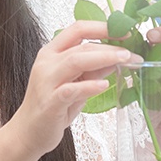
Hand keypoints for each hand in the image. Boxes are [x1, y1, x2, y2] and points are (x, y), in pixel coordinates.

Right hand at [10, 21, 134, 155]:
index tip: (125, 31)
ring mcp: (46, 81)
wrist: (28, 132)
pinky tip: (105, 85)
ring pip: (75, 61)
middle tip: (132, 53)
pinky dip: (89, 86)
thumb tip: (118, 58)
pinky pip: (71, 89)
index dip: (102, 27)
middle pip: (81, 46)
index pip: (78, 30)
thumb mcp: (75, 83)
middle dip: (110, 47)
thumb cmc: (52, 106)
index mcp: (51, 52)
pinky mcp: (50, 102)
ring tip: (124, 60)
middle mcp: (47, 62)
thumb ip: (92, 70)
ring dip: (103, 58)